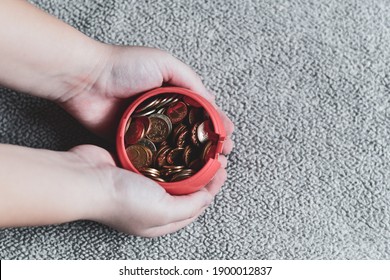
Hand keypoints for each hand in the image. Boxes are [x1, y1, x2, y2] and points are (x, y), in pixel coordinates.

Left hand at [59, 45, 233, 152]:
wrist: (86, 80)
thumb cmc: (124, 67)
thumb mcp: (163, 62)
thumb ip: (189, 79)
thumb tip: (212, 99)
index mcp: (172, 94)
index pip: (201, 111)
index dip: (216, 124)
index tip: (227, 136)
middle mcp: (162, 113)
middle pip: (191, 132)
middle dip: (208, 144)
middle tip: (221, 155)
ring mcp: (148, 129)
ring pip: (174, 146)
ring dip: (192, 157)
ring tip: (208, 167)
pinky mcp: (132, 142)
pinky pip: (152, 154)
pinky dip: (166, 162)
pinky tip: (180, 171)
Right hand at [70, 145, 227, 236]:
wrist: (85, 179)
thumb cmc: (122, 199)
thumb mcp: (163, 211)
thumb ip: (189, 206)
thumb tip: (207, 198)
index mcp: (160, 220)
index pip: (195, 206)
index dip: (211, 188)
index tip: (221, 170)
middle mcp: (152, 204)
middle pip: (185, 189)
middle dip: (203, 173)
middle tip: (215, 156)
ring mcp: (141, 184)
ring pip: (172, 172)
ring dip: (187, 160)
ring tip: (199, 147)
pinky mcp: (132, 165)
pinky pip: (156, 159)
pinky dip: (168, 152)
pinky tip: (176, 141)